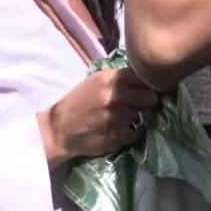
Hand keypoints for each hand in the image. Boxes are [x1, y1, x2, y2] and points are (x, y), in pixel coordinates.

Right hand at [39, 67, 159, 166]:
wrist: (59, 129)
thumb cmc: (78, 102)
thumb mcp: (96, 81)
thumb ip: (119, 77)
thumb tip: (145, 74)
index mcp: (112, 79)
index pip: (145, 76)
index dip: (149, 82)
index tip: (148, 87)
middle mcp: (117, 97)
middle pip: (151, 97)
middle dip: (148, 100)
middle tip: (142, 103)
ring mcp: (119, 118)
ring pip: (146, 115)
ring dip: (141, 116)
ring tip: (131, 116)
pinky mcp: (118, 136)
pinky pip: (138, 132)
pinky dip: (135, 131)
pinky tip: (126, 128)